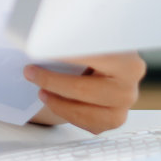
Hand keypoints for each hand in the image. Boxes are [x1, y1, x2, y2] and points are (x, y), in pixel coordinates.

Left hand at [25, 52, 145, 132]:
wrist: (107, 62)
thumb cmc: (92, 48)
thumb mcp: (87, 37)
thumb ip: (74, 40)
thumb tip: (42, 42)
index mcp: (125, 55)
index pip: (89, 56)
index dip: (61, 54)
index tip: (38, 52)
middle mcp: (130, 81)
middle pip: (85, 90)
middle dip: (53, 82)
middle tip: (31, 72)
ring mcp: (125, 103)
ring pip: (88, 113)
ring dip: (59, 104)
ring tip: (42, 92)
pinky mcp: (116, 118)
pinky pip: (89, 123)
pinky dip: (69, 114)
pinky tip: (57, 102)